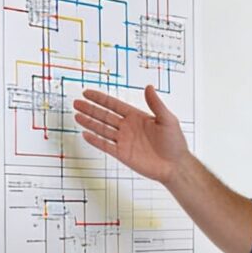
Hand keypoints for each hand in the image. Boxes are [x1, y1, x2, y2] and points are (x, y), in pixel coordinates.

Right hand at [71, 85, 189, 182]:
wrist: (175, 165)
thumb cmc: (175, 142)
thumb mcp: (168, 119)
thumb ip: (156, 104)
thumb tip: (149, 87)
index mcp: (137, 117)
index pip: (114, 105)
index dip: (101, 99)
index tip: (88, 93)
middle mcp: (128, 127)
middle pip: (104, 116)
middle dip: (90, 109)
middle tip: (77, 102)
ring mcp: (124, 141)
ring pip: (102, 129)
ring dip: (89, 122)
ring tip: (77, 115)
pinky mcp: (122, 154)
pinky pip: (105, 146)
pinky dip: (95, 140)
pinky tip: (85, 134)